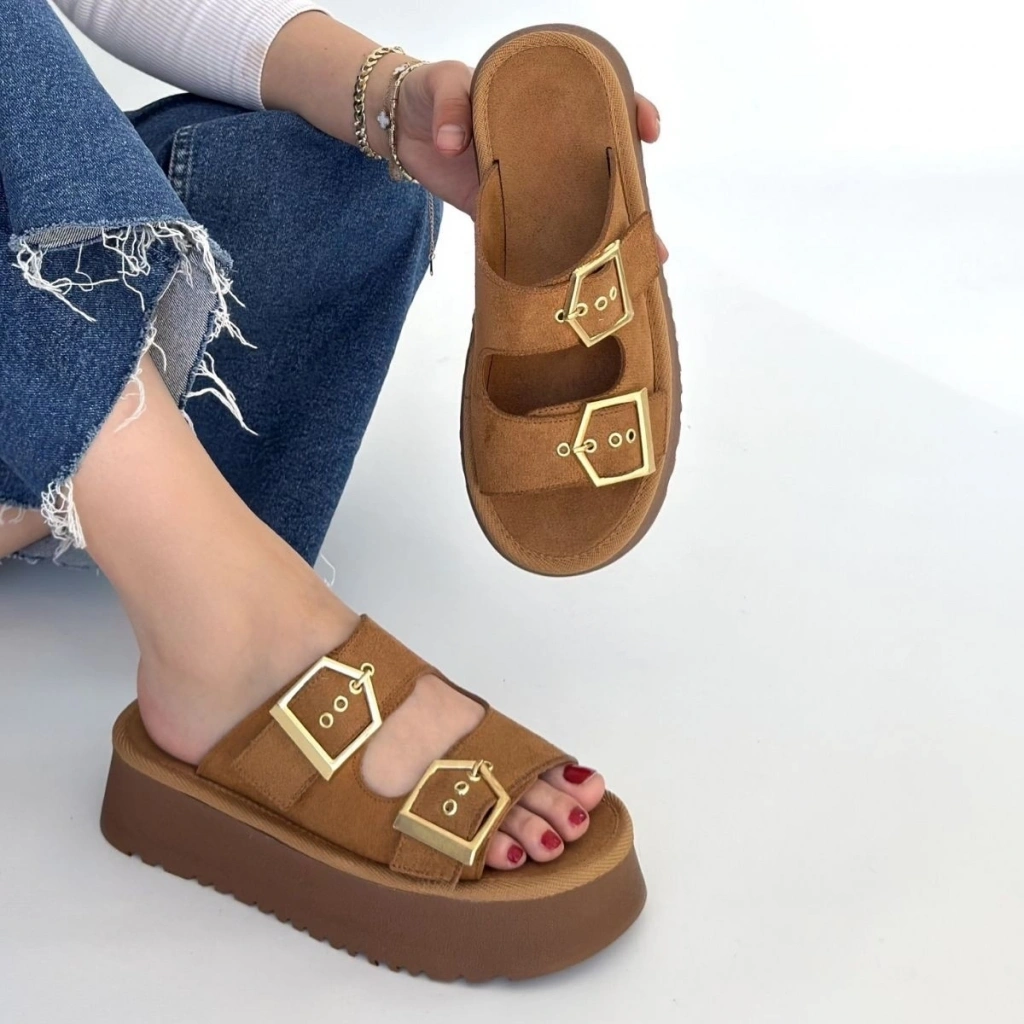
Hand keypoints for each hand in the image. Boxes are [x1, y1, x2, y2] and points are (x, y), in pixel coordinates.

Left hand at [397, 60, 668, 262]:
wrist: (399, 129)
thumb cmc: (429, 93)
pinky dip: (555, 264)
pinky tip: (577, 283)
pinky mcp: (503, 216)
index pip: (602, 103)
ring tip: (630, 270)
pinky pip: (534, 242)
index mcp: (544, 106)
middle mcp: (546, 148)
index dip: (631, 112)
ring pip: (576, 214)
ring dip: (604, 242)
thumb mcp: (442, 83)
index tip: (648, 131)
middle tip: (650, 233)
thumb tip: (453, 141)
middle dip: (632, 200)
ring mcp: (528, 186)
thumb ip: (451, 105)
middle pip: (601, 171)